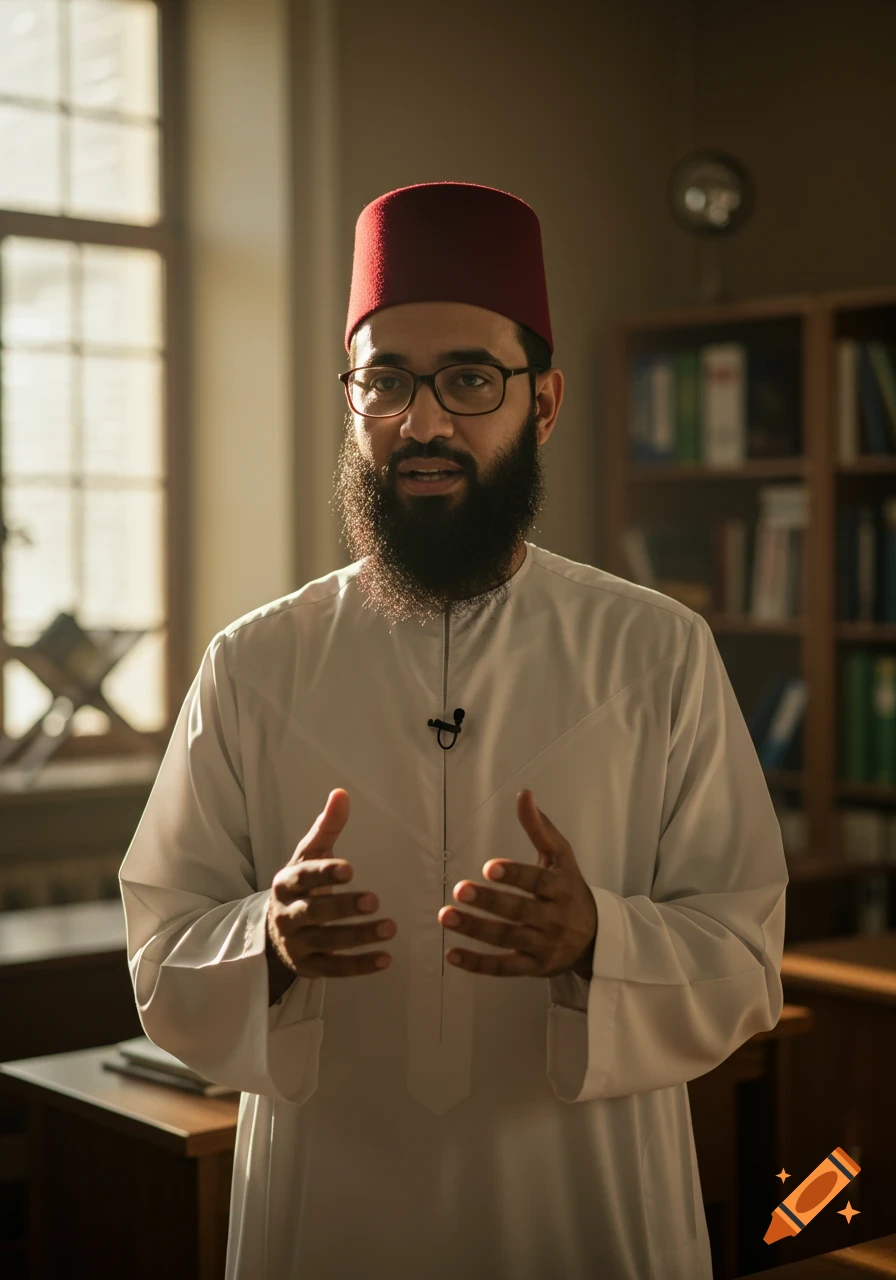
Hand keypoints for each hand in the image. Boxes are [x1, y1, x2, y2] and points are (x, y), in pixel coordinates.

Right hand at [266, 789, 396, 977]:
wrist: (275, 930)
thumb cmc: (301, 885)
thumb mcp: (309, 855)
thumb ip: (326, 827)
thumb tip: (341, 793)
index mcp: (287, 882)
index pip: (304, 877)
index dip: (325, 874)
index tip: (350, 869)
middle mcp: (287, 914)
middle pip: (314, 911)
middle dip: (343, 907)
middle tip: (374, 900)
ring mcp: (297, 943)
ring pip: (327, 942)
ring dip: (359, 936)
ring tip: (390, 928)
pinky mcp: (309, 966)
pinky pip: (334, 968)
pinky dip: (359, 966)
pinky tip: (386, 959)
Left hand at [437, 789, 596, 978]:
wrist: (594, 936)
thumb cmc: (569, 887)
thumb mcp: (561, 856)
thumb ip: (540, 827)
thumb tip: (524, 794)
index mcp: (560, 887)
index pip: (537, 882)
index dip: (514, 875)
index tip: (490, 867)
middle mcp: (554, 918)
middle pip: (519, 911)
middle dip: (489, 902)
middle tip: (460, 890)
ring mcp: (543, 945)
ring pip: (507, 939)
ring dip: (475, 929)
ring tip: (446, 916)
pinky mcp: (533, 967)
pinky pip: (504, 968)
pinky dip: (478, 964)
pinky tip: (452, 954)